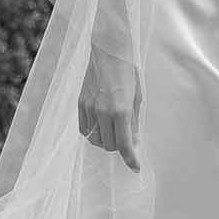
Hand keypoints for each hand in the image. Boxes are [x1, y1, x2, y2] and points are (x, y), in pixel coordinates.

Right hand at [78, 50, 140, 168]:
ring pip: (95, 139)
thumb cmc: (127, 72)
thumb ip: (134, 122)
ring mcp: (89, 108)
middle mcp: (103, 111)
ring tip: (113, 131)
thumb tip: (133, 141)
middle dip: (119, 146)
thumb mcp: (138, 97)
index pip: (125, 145)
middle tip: (126, 138)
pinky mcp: (80, 104)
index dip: (131, 160)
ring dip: (106, 141)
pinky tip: (101, 125)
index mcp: (121, 110)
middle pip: (109, 145)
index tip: (135, 167)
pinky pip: (84, 129)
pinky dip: (93, 133)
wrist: (108, 51)